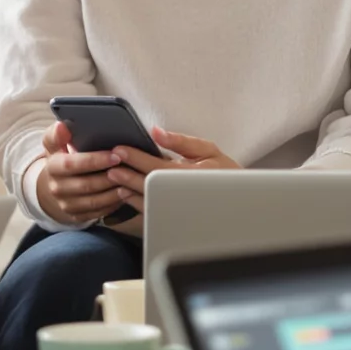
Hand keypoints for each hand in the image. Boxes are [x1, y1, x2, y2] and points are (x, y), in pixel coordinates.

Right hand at [35, 120, 129, 227]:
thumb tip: (62, 126)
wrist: (54, 187)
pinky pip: (98, 212)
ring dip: (114, 193)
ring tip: (132, 182)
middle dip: (110, 177)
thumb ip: (57, 134)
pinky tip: (126, 194)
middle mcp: (57, 188)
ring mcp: (66, 205)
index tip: (116, 155)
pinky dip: (113, 204)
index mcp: (53, 167)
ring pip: (94, 201)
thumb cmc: (61, 159)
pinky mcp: (77, 216)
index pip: (72, 164)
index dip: (95, 160)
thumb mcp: (54, 145)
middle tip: (131, 169)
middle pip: (87, 185)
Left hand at [104, 127, 237, 216]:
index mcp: (189, 175)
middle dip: (126, 174)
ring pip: (146, 201)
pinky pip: (150, 213)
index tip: (119, 149)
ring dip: (127, 190)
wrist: (241, 202)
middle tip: (109, 165)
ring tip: (113, 179)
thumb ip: (181, 142)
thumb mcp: (208, 150)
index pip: (156, 166)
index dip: (136, 157)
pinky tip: (125, 194)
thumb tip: (156, 131)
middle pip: (146, 185)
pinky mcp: (174, 217)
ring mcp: (177, 208)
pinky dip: (135, 203)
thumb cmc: (225, 172)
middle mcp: (181, 194)